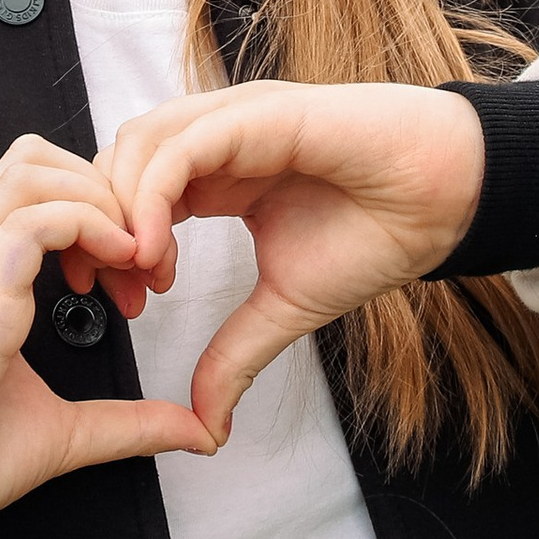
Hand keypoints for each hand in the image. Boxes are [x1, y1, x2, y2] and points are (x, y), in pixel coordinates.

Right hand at [0, 137, 216, 538]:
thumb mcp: (67, 433)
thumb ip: (129, 422)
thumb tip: (196, 432)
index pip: (39, 186)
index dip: (101, 209)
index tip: (140, 272)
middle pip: (35, 158)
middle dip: (104, 188)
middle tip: (146, 254)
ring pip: (29, 170)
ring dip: (95, 198)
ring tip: (132, 254)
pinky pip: (27, 221)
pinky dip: (83, 226)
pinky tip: (115, 266)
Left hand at [100, 82, 485, 443]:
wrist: (442, 202)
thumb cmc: (374, 234)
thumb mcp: (285, 307)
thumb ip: (236, 354)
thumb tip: (207, 426)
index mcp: (217, 171)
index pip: (131, 188)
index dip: (107, 240)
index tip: (112, 300)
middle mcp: (218, 136)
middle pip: (118, 160)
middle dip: (97, 224)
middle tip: (107, 290)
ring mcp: (235, 118)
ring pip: (139, 144)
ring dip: (120, 209)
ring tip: (138, 274)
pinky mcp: (258, 112)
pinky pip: (180, 147)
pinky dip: (153, 196)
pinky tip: (157, 251)